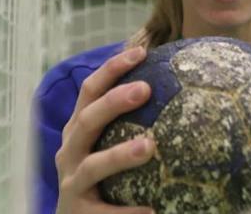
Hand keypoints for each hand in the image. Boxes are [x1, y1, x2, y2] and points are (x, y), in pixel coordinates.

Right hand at [55, 46, 155, 213]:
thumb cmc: (100, 180)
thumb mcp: (105, 147)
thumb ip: (130, 124)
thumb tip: (181, 94)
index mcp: (77, 131)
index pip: (89, 92)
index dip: (111, 69)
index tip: (141, 52)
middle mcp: (69, 152)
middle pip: (87, 121)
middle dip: (113, 102)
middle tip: (145, 89)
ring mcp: (71, 183)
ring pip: (93, 165)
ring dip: (120, 154)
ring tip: (149, 147)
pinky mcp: (78, 213)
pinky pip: (105, 213)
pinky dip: (126, 212)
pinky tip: (152, 210)